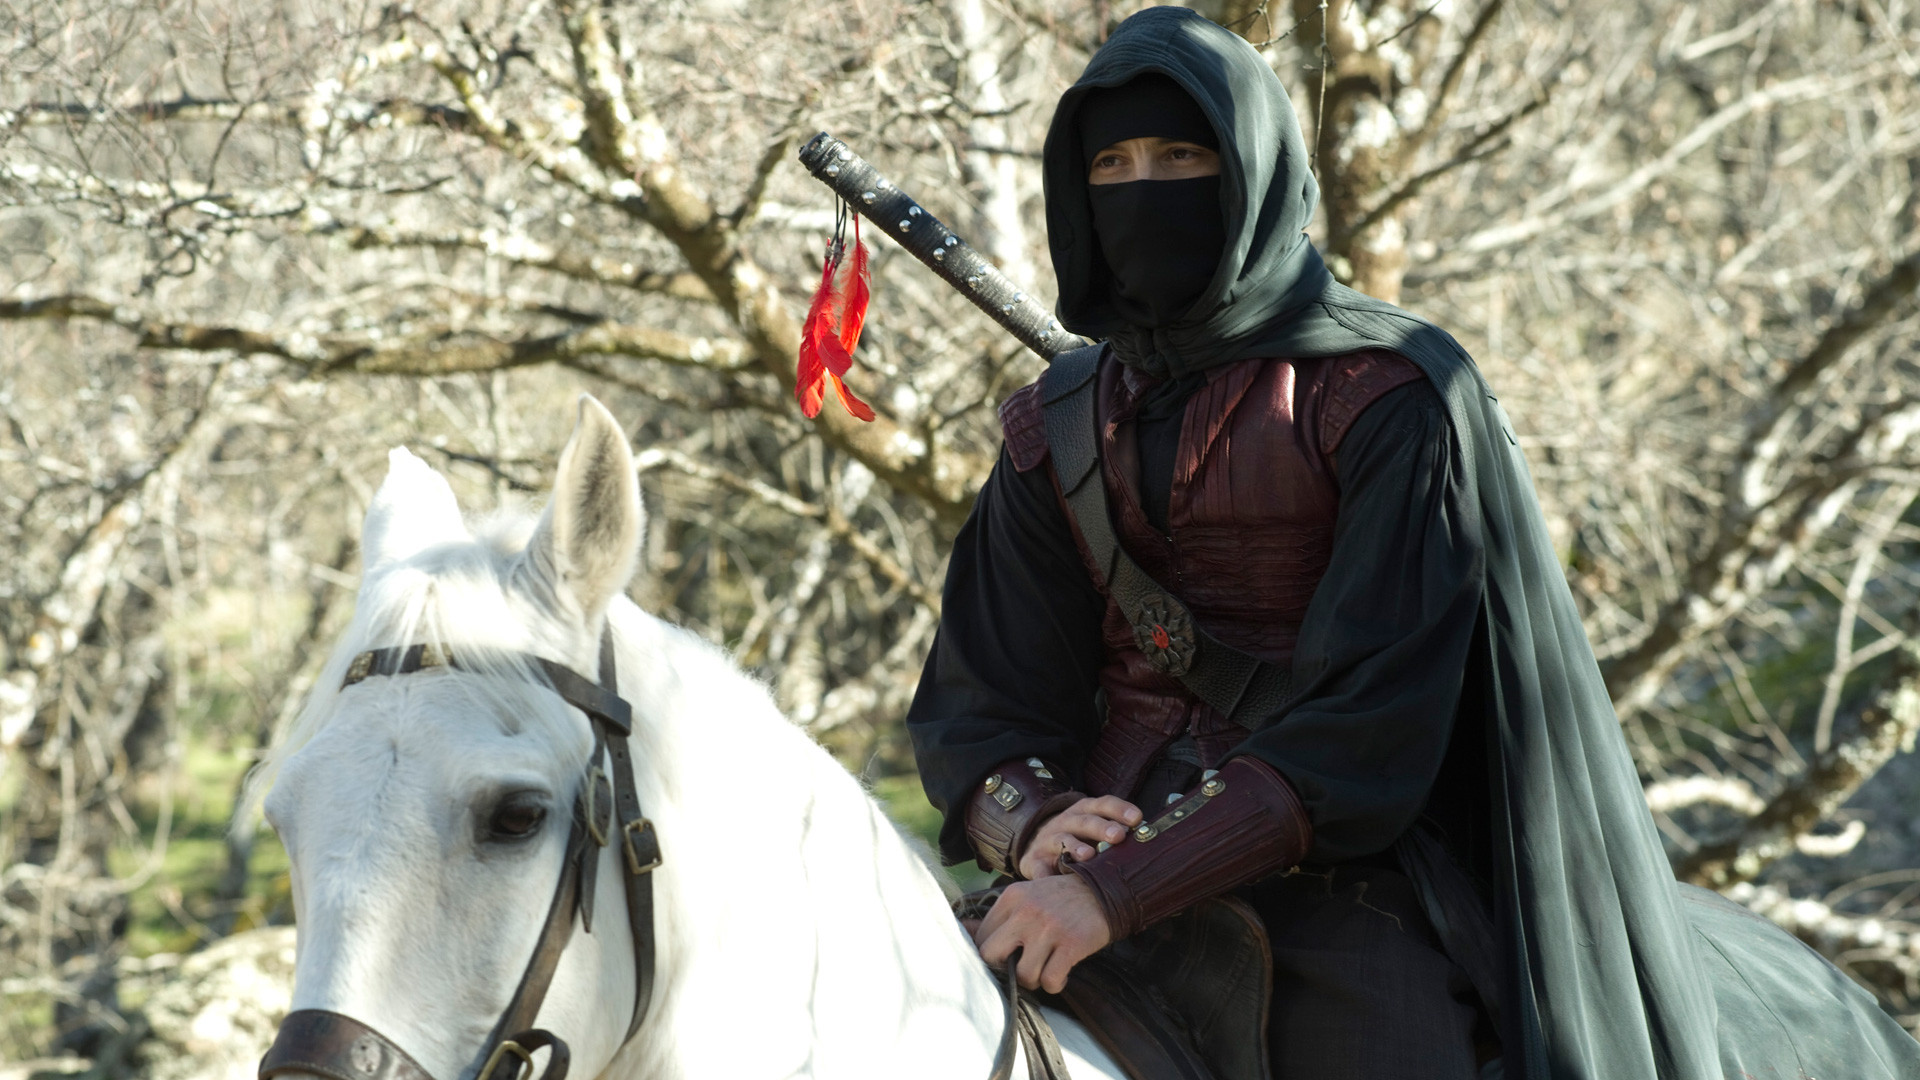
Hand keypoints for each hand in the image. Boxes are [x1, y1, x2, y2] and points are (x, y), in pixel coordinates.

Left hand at [972, 874, 1112, 992]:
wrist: (1106, 890)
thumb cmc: (1061, 899)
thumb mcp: (1027, 897)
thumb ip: (999, 917)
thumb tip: (962, 929)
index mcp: (1011, 898)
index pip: (981, 937)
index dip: (991, 955)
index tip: (1006, 959)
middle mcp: (1026, 911)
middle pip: (991, 956)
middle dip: (1004, 970)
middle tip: (1020, 969)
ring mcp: (1048, 928)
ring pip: (1024, 974)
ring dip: (1034, 981)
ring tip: (1044, 971)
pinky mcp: (1071, 943)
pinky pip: (1051, 980)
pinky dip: (1055, 984)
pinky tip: (1061, 974)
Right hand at [1017, 795, 1141, 879]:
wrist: (1038, 846)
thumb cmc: (1078, 839)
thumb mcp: (1094, 829)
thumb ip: (1117, 833)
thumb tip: (1150, 841)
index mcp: (1085, 811)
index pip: (1104, 804)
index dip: (1120, 809)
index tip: (1137, 818)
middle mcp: (1067, 821)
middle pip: (1085, 821)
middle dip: (1102, 828)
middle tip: (1118, 836)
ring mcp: (1048, 839)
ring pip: (1063, 840)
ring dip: (1075, 847)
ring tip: (1088, 856)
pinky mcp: (1034, 859)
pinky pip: (1039, 868)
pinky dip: (1045, 875)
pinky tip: (1052, 882)